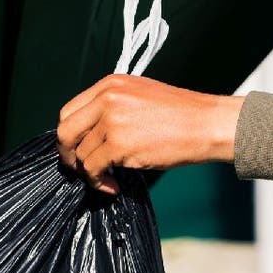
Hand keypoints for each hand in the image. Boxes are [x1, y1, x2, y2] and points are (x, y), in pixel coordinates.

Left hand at [55, 74, 243, 194]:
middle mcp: (106, 99)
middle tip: (79, 170)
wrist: (207, 124)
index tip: (78, 149)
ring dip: (90, 173)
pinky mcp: (119, 144)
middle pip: (65, 131)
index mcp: (109, 85)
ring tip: (108, 180)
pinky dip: (98, 182)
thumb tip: (91, 134)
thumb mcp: (140, 96)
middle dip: (68, 155)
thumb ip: (112, 107)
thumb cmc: (180, 115)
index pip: (69, 111)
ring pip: (81, 155)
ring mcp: (111, 121)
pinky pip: (93, 169)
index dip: (70, 135)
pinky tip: (113, 187)